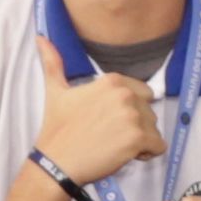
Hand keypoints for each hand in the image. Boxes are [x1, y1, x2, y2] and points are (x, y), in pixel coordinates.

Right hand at [31, 38, 162, 193]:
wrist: (57, 162)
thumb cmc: (57, 129)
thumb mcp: (55, 91)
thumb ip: (53, 63)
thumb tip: (41, 38)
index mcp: (112, 81)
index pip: (142, 93)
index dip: (128, 110)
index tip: (108, 121)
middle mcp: (126, 95)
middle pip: (149, 112)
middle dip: (135, 126)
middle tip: (109, 136)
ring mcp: (133, 116)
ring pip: (154, 130)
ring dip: (141, 141)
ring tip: (115, 146)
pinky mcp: (138, 139)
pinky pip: (159, 146)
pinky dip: (147, 154)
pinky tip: (126, 156)